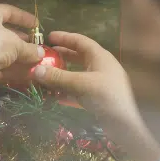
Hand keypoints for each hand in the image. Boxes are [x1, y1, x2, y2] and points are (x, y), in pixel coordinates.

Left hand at [0, 4, 44, 85]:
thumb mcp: (16, 46)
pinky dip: (3, 65)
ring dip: (12, 53)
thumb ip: (30, 49)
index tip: (36, 25)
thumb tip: (40, 53)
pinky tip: (14, 73)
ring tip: (26, 60)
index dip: (23, 17)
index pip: (7, 10)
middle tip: (31, 44)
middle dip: (18, 38)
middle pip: (1, 30)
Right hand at [31, 31, 159, 160]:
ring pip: (78, 74)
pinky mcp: (98, 98)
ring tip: (45, 75)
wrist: (124, 124)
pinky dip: (66, 91)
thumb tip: (35, 69)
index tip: (48, 36)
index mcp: (100, 57)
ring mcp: (100, 83)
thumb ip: (58, 77)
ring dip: (62, 75)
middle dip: (62, 56)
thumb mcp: (80, 83)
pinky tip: (54, 96)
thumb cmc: (106, 96)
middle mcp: (101, 67)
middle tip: (45, 55)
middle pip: (79, 57)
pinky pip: (79, 90)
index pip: (80, 41)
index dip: (64, 38)